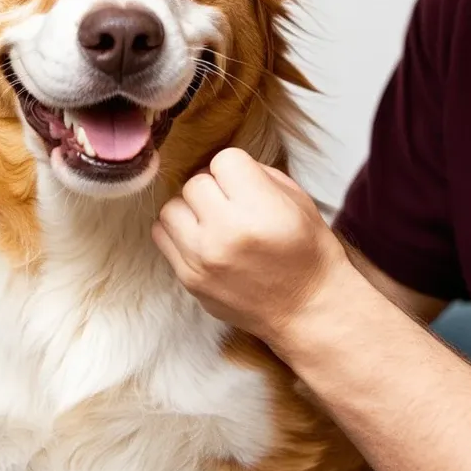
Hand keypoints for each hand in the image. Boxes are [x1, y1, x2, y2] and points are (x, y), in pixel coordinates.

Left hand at [152, 147, 349, 351]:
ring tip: (211, 221)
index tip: (246, 185)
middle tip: (231, 205)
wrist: (307, 311)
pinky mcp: (188, 279)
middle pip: (195, 182)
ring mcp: (202, 259)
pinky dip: (178, 232)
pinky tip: (200, 239)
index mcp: (260, 210)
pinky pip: (162, 236)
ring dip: (191, 209)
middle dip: (214, 188)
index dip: (236, 170)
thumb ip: (258, 175)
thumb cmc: (308, 253)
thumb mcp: (299, 202)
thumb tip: (222, 168)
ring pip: (171, 207)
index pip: (224, 160)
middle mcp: (226, 233)